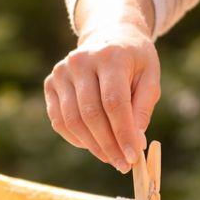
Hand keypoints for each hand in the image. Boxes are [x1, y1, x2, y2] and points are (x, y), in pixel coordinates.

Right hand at [45, 23, 160, 172]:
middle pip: (91, 114)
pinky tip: (93, 145)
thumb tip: (134, 142)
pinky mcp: (50, 83)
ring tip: (111, 158)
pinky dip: (76, 138)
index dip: (122, 133)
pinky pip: (59, 120)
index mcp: (110, 56)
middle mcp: (80, 61)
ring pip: (72, 120)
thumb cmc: (134, 60)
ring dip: (92, 146)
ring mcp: (61, 72)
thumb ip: (143, 108)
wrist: (108, 35)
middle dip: (108, 145)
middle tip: (123, 165)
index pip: (114, 102)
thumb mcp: (149, 77)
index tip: (133, 156)